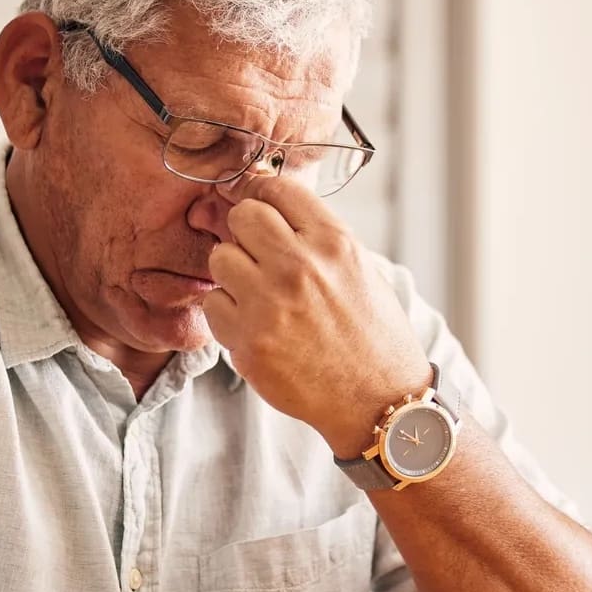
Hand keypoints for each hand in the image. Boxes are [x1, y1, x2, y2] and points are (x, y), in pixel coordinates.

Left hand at [203, 174, 430, 459]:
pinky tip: (253, 325)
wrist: (378, 402)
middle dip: (244, 233)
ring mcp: (271, 304)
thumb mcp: (360, 269)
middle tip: (256, 256)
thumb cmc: (371, 335)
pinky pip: (212, 305)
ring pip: (220, 258)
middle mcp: (301, 266)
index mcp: (334, 242)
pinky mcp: (249, 341)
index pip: (276, 189)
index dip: (261, 196)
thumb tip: (265, 207)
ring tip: (257, 295)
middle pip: (242, 216)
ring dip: (233, 274)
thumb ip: (315, 237)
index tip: (259, 211)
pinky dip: (226, 314)